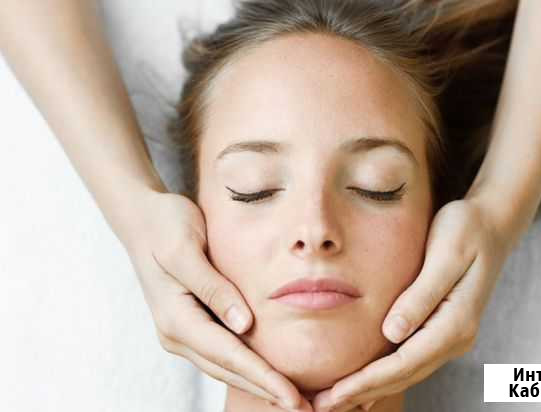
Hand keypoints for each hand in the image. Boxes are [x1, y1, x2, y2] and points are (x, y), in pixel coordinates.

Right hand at [121, 189, 312, 411]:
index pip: (229, 355)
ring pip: (225, 368)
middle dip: (266, 391)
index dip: (262, 378)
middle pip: (228, 371)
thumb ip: (214, 288)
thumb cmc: (166, 226)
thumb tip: (243, 326)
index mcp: (177, 318)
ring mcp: (182, 332)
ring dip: (258, 385)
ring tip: (292, 399)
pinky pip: (222, 353)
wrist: (143, 219)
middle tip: (304, 409)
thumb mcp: (187, 249)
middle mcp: (177, 334)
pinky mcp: (191, 325)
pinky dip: (247, 367)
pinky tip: (268, 373)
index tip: (292, 397)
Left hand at [312, 197, 522, 411]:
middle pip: (404, 375)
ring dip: (371, 389)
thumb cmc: (467, 230)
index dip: (367, 381)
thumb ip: (420, 295)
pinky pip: (411, 360)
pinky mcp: (443, 328)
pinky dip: (386, 375)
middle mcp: (456, 337)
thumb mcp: (445, 255)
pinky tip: (367, 386)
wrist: (492, 222)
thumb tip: (392, 333)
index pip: (404, 362)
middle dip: (363, 393)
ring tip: (337, 400)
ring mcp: (452, 335)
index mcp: (456, 322)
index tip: (335, 393)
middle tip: (322, 406)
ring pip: (407, 372)